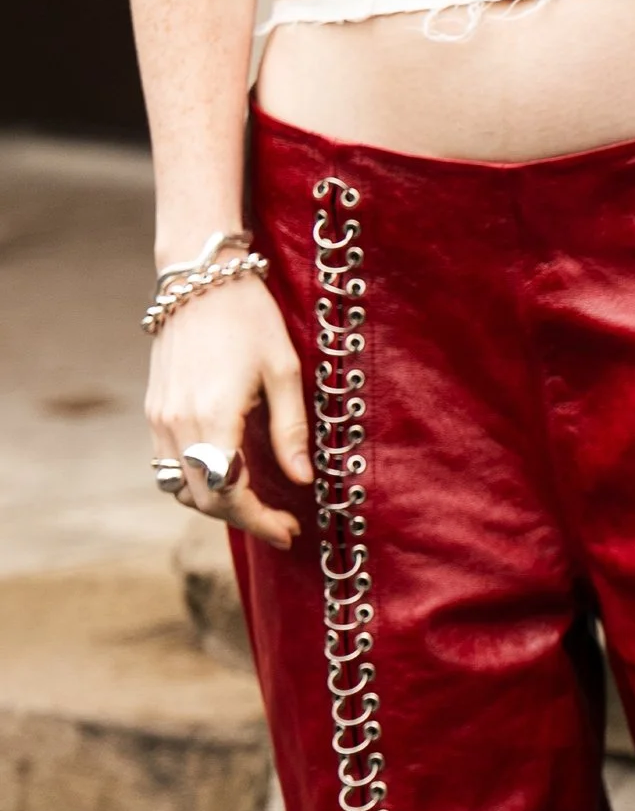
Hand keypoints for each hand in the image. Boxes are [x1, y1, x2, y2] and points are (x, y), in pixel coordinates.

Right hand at [144, 273, 309, 548]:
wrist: (199, 278)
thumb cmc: (250, 318)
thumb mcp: (284, 371)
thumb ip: (290, 430)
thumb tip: (303, 481)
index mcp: (213, 417)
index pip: (229, 494)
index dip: (259, 521)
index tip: (289, 532)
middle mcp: (177, 424)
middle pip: (202, 500)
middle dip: (242, 519)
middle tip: (282, 524)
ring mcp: (159, 419)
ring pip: (179, 487)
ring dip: (215, 503)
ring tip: (256, 503)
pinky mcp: (154, 410)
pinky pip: (167, 464)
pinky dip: (195, 480)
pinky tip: (227, 474)